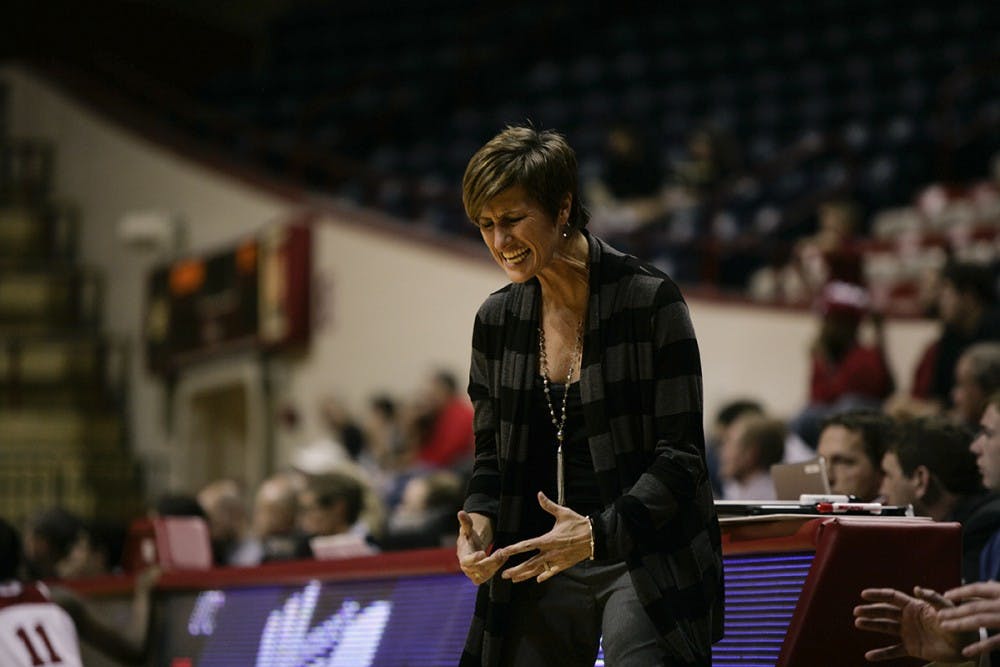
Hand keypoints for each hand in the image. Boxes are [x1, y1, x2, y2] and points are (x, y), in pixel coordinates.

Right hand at [457, 511, 504, 584]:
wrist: (471, 550)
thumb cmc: (469, 538)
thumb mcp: (468, 529)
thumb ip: (466, 522)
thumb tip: (461, 512)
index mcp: (462, 557)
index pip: (466, 561)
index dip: (473, 559)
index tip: (482, 554)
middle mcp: (467, 569)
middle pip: (479, 568)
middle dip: (491, 560)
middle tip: (501, 551)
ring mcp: (475, 574)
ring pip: (487, 573)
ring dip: (497, 564)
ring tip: (504, 553)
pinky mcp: (482, 577)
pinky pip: (490, 574)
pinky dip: (498, 566)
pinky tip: (504, 557)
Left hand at [495, 492, 591, 583]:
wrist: (595, 536)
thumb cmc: (578, 524)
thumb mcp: (563, 513)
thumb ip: (548, 505)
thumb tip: (539, 494)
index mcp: (548, 539)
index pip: (527, 545)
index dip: (514, 549)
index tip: (503, 552)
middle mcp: (550, 552)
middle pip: (530, 562)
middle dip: (516, 569)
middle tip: (503, 574)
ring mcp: (557, 560)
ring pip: (538, 570)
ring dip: (525, 574)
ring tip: (514, 579)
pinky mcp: (564, 565)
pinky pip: (552, 572)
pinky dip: (544, 576)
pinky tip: (537, 580)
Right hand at [853, 586, 969, 661]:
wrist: (965, 646)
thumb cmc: (957, 623)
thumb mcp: (947, 608)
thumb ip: (933, 598)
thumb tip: (916, 588)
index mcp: (914, 606)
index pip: (892, 597)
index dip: (878, 595)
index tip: (864, 594)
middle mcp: (907, 618)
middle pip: (885, 612)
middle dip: (870, 611)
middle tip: (857, 611)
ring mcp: (908, 633)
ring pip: (885, 628)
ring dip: (871, 626)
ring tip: (858, 623)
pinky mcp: (911, 648)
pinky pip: (893, 651)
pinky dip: (881, 654)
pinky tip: (869, 656)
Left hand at [940, 581, 999, 657]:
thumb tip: (988, 585)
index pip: (979, 588)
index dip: (961, 591)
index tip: (946, 595)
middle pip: (974, 606)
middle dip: (954, 611)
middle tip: (938, 615)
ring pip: (980, 621)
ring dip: (960, 624)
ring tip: (944, 627)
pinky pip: (995, 642)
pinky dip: (980, 647)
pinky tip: (966, 651)